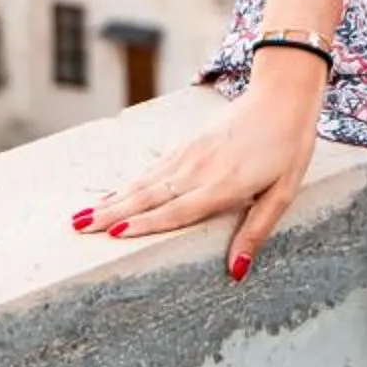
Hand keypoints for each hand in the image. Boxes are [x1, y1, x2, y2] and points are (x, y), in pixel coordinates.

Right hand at [71, 61, 321, 280]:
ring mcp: (190, 154)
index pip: (177, 210)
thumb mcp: (282, 192)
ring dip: (112, 199)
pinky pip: (153, 169)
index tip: (114, 234)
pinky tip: (114, 194)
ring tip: (82, 216)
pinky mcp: (188, 143)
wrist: (282, 94)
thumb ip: (256, 231)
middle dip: (111, 214)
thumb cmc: (288, 147)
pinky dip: (129, 183)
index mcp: (223, 185)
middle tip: (78, 229)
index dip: (145, 224)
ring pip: (144, 182)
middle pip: (149, 196)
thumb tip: (236, 271)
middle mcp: (199, 170)